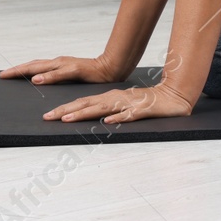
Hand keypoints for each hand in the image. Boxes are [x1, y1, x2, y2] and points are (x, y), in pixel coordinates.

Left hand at [0, 54, 124, 84]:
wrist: (111, 68)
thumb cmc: (90, 74)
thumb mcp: (70, 77)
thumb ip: (56, 78)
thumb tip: (39, 83)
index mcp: (57, 64)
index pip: (34, 66)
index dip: (19, 69)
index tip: (4, 74)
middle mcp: (59, 62)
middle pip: (34, 65)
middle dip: (17, 70)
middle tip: (2, 75)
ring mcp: (67, 64)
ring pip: (43, 67)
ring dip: (27, 71)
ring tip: (14, 74)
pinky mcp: (75, 69)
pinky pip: (58, 74)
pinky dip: (47, 77)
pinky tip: (37, 79)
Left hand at [42, 82, 193, 123]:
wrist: (173, 97)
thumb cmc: (148, 103)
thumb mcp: (124, 107)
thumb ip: (110, 111)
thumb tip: (95, 119)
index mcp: (111, 98)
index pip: (83, 103)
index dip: (65, 109)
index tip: (48, 116)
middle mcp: (116, 99)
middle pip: (87, 104)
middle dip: (66, 111)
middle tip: (47, 117)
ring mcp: (128, 104)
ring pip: (103, 108)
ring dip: (85, 113)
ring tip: (67, 119)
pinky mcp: (142, 110)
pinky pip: (129, 115)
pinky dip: (118, 118)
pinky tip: (109, 122)